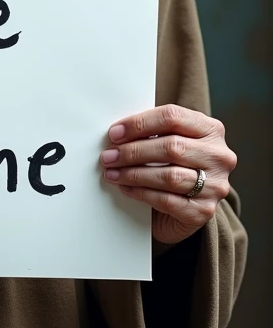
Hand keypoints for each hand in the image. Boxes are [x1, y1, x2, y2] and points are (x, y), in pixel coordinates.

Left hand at [100, 104, 236, 244]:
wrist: (189, 207)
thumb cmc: (176, 166)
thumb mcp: (171, 140)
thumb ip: (153, 132)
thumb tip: (118, 133)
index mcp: (211, 129)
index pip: (172, 117)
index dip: (139, 124)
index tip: (115, 133)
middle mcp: (219, 156)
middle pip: (171, 147)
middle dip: (133, 151)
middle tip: (109, 156)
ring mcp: (215, 185)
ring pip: (169, 176)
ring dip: (134, 174)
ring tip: (113, 172)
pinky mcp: (204, 211)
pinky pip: (167, 200)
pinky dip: (141, 193)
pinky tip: (126, 188)